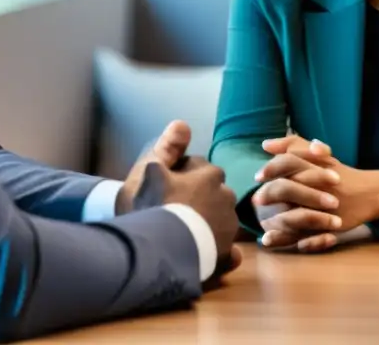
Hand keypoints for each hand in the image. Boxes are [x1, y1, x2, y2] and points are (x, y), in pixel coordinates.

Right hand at [120, 120, 242, 274]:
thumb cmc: (150, 205)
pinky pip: (228, 252)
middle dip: (201, 199)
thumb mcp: (150, 168)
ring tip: (184, 234)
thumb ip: (169, 146)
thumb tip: (183, 123)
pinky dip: (221, 251)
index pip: (200, 168)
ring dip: (209, 223)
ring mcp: (228, 228)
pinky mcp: (225, 255)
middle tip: (175, 211)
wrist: (153, 249)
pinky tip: (204, 254)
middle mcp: (226, 198)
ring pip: (221, 220)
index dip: (183, 176)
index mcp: (210, 175)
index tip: (167, 186)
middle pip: (214, 194)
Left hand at [252, 135, 378, 251]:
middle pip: (292, 187)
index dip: (272, 168)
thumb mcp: (320, 155)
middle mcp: (320, 187)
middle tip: (257, 200)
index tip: (258, 176)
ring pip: (297, 214)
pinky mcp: (328, 227)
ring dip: (277, 218)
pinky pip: (304, 235)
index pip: (291, 162)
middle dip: (272, 193)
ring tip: (261, 222)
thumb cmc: (339, 173)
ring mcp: (324, 209)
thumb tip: (265, 145)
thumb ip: (294, 145)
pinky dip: (286, 238)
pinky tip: (269, 239)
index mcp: (317, 166)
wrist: (370, 193)